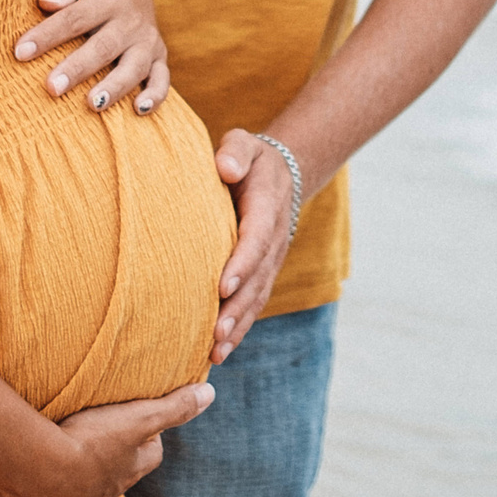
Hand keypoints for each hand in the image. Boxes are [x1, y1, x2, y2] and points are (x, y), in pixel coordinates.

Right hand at [9, 381, 214, 496]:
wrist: (40, 472)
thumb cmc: (91, 441)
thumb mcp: (138, 418)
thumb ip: (175, 407)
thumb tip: (210, 392)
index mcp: (132, 469)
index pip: (152, 453)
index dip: (149, 436)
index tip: (138, 420)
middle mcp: (111, 495)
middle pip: (120, 477)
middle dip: (115, 461)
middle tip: (99, 439)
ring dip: (83, 483)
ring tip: (68, 462)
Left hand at [17, 0, 170, 115]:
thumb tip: (48, 3)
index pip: (73, 18)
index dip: (47, 36)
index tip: (20, 52)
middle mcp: (129, 20)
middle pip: (102, 47)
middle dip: (78, 69)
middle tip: (52, 88)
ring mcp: (146, 40)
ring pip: (133, 66)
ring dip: (114, 87)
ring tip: (92, 104)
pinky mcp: (158, 56)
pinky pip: (161, 77)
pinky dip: (155, 95)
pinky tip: (139, 110)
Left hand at [208, 131, 296, 364]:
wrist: (280, 175)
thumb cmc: (250, 158)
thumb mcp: (245, 143)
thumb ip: (236, 151)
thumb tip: (224, 167)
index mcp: (267, 207)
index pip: (256, 238)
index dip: (242, 263)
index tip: (223, 286)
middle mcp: (273, 239)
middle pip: (257, 278)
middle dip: (237, 307)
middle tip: (216, 333)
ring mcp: (271, 261)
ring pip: (257, 297)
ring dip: (238, 326)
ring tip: (216, 352)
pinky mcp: (264, 274)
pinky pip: (254, 303)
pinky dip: (240, 328)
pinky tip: (219, 353)